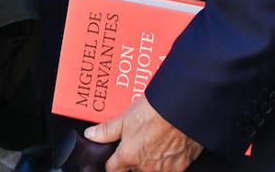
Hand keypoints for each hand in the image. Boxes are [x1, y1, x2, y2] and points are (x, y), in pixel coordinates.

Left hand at [85, 96, 202, 171]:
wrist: (183, 108)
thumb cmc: (156, 111)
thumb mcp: (126, 117)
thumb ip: (107, 130)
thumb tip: (91, 135)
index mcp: (128, 156)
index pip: (113, 169)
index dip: (114, 163)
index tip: (116, 159)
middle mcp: (145, 167)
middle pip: (135, 170)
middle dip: (135, 161)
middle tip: (142, 143)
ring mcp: (164, 169)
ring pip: (152, 170)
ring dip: (152, 161)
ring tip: (157, 143)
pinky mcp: (181, 167)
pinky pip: (171, 169)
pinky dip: (170, 161)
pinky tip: (171, 147)